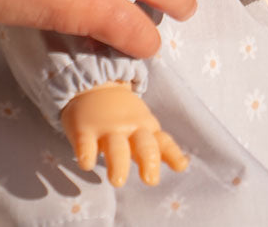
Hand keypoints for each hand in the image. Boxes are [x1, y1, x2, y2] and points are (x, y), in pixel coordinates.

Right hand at [61, 82, 187, 185]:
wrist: (92, 86)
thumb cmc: (122, 116)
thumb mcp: (143, 127)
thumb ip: (160, 147)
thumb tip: (184, 165)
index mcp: (145, 128)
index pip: (163, 142)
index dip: (173, 154)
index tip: (181, 166)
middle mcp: (129, 128)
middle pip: (143, 144)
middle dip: (149, 160)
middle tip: (150, 180)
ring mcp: (106, 129)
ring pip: (115, 147)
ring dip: (117, 163)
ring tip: (117, 180)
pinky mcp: (84, 130)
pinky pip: (84, 143)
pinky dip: (85, 153)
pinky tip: (86, 164)